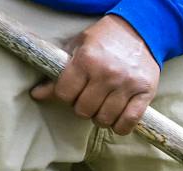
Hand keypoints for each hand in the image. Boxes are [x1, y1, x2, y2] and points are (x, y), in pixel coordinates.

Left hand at [30, 15, 158, 134]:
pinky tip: (117, 120)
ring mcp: (127, 84)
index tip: (72, 92)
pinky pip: (129, 121)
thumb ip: (58, 74)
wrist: (137, 32)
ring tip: (103, 108)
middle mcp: (107, 73)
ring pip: (105, 118)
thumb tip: (37, 95)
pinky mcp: (145, 92)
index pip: (65, 94)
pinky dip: (120, 126)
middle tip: (89, 100)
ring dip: (101, 118)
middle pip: (84, 110)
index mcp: (86, 60)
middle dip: (83, 108)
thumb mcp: (76, 50)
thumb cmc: (103, 42)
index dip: (65, 97)